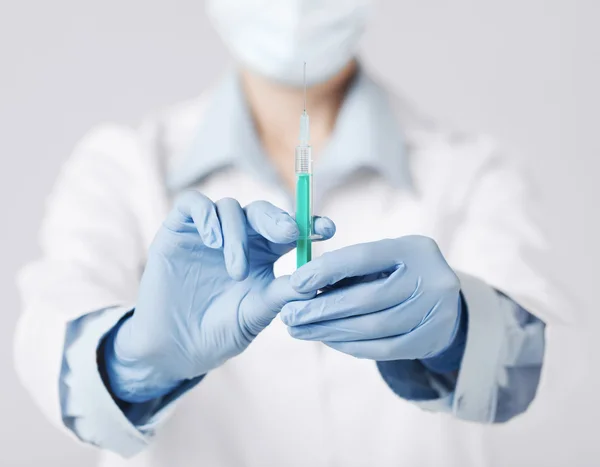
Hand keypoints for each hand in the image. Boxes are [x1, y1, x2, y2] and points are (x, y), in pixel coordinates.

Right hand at [104, 191, 334, 401]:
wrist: (175, 349)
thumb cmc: (219, 333)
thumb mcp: (256, 315)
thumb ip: (282, 294)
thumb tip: (315, 278)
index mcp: (263, 255)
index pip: (290, 230)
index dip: (309, 223)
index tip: (327, 229)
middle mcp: (239, 238)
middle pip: (262, 211)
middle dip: (278, 219)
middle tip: (289, 234)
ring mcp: (208, 233)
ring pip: (230, 207)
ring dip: (238, 234)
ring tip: (237, 270)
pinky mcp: (178, 230)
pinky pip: (193, 204)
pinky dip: (206, 216)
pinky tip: (212, 240)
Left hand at [281, 236, 460, 360]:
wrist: (443, 299)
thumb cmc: (398, 272)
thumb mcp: (381, 258)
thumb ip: (349, 267)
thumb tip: (303, 284)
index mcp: (413, 249)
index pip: (363, 257)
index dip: (326, 270)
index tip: (295, 283)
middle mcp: (431, 278)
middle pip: (367, 298)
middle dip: (321, 309)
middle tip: (289, 316)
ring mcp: (436, 312)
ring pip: (373, 327)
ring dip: (330, 331)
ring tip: (301, 330)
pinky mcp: (432, 339)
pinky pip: (384, 349)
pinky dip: (351, 346)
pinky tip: (327, 340)